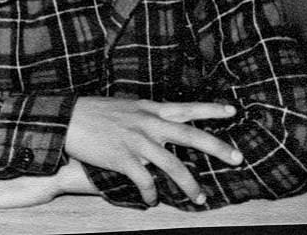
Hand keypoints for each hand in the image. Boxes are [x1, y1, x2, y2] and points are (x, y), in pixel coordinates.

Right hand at [65, 98, 242, 205]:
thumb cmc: (95, 111)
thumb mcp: (126, 105)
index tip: (232, 112)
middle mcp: (148, 123)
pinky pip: (145, 180)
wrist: (68, 118)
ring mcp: (137, 141)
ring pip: (173, 165)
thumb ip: (146, 113)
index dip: (210, 110)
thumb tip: (162, 120)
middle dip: (217, 147)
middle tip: (237, 157)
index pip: (186, 107)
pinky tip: (152, 200)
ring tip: (201, 198)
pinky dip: (151, 193)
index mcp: (149, 108)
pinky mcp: (123, 158)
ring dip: (190, 184)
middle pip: (190, 135)